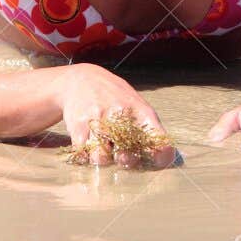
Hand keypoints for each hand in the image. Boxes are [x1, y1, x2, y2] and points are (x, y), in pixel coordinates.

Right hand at [56, 63, 176, 167]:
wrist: (81, 79)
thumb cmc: (114, 97)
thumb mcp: (135, 104)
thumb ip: (147, 127)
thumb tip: (162, 155)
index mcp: (140, 110)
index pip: (156, 136)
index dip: (160, 155)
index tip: (159, 161)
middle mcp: (120, 113)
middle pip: (126, 155)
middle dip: (126, 161)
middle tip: (123, 155)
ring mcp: (98, 120)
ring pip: (101, 159)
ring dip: (102, 159)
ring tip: (102, 147)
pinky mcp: (78, 126)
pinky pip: (82, 154)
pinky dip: (84, 155)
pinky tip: (88, 144)